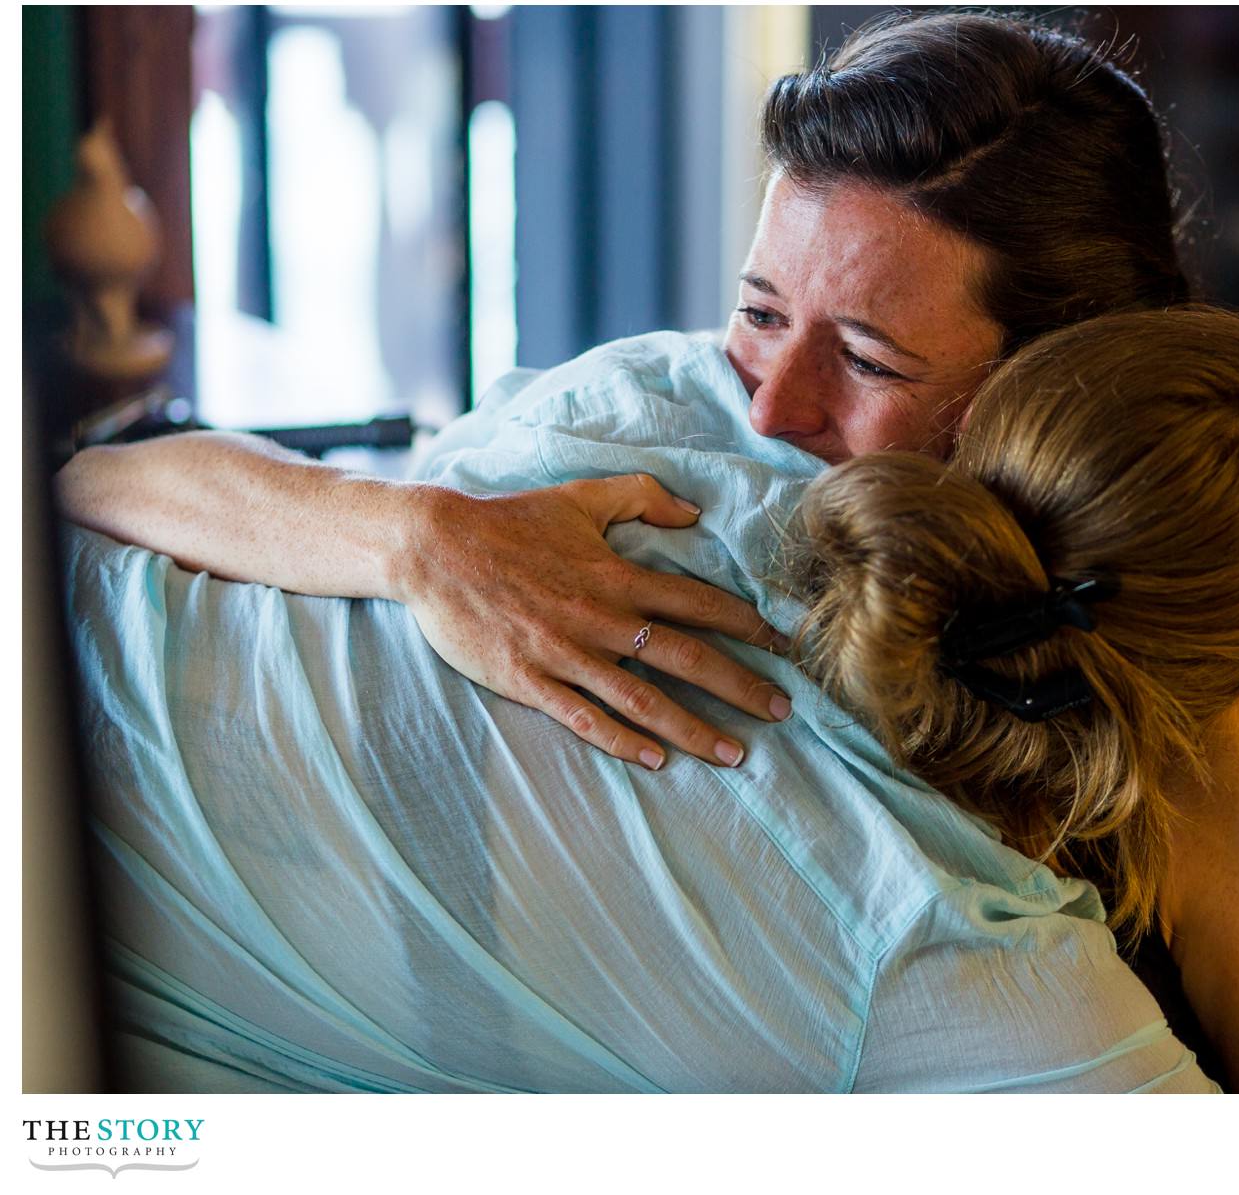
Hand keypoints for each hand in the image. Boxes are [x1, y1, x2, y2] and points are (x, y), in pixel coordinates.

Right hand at [395, 474, 790, 769]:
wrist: (434, 548)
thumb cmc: (511, 520)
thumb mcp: (581, 496)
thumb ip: (642, 497)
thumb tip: (694, 511)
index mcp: (619, 576)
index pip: (700, 603)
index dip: (749, 624)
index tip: (785, 645)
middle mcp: (601, 619)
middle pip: (687, 658)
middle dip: (741, 686)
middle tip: (784, 711)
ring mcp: (565, 654)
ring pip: (643, 700)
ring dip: (693, 729)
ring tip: (734, 753)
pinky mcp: (528, 680)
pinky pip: (584, 719)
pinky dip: (622, 742)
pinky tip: (656, 761)